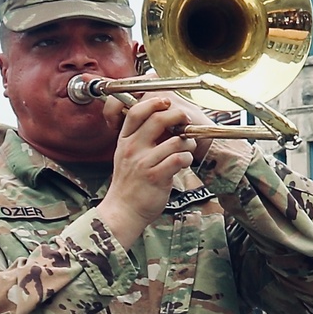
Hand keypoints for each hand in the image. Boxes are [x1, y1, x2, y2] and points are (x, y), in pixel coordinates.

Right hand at [96, 94, 198, 249]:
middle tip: (186, 121)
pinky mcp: (156, 177)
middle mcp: (132, 148)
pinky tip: (185, 162)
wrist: (123, 211)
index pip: (137, 111)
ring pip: (174, 141)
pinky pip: (179, 159)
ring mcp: (144, 162)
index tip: (167, 102)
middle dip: (178, 116)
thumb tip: (160, 119)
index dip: (154, 102)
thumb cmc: (129, 184)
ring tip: (188, 148)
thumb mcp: (126, 156)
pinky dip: (187, 159)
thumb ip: (138, 138)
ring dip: (187, 142)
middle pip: (158, 119)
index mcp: (125, 140)